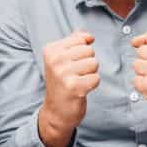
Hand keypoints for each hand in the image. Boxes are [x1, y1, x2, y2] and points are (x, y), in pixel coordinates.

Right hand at [38, 30, 98, 146]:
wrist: (56, 110)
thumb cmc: (63, 81)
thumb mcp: (63, 57)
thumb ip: (75, 41)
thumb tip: (90, 36)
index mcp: (51, 50)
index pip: (81, 39)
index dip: (82, 52)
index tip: (70, 63)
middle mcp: (54, 60)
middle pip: (89, 51)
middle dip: (87, 63)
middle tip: (75, 74)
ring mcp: (63, 73)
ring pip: (94, 64)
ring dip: (90, 74)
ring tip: (78, 81)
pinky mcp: (74, 87)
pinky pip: (96, 78)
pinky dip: (92, 84)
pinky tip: (80, 89)